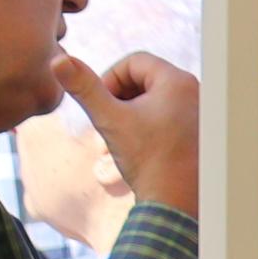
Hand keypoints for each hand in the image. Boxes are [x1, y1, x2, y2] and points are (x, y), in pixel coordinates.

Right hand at [54, 51, 201, 221]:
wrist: (175, 199)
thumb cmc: (146, 159)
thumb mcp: (108, 119)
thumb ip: (84, 87)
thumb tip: (57, 59)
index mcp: (177, 81)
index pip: (133, 61)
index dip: (109, 80)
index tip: (102, 107)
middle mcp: (195, 90)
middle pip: (144, 77)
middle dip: (120, 97)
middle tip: (111, 123)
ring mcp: (200, 109)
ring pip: (155, 96)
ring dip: (132, 110)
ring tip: (124, 136)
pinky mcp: (200, 127)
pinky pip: (168, 111)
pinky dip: (149, 121)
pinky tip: (142, 145)